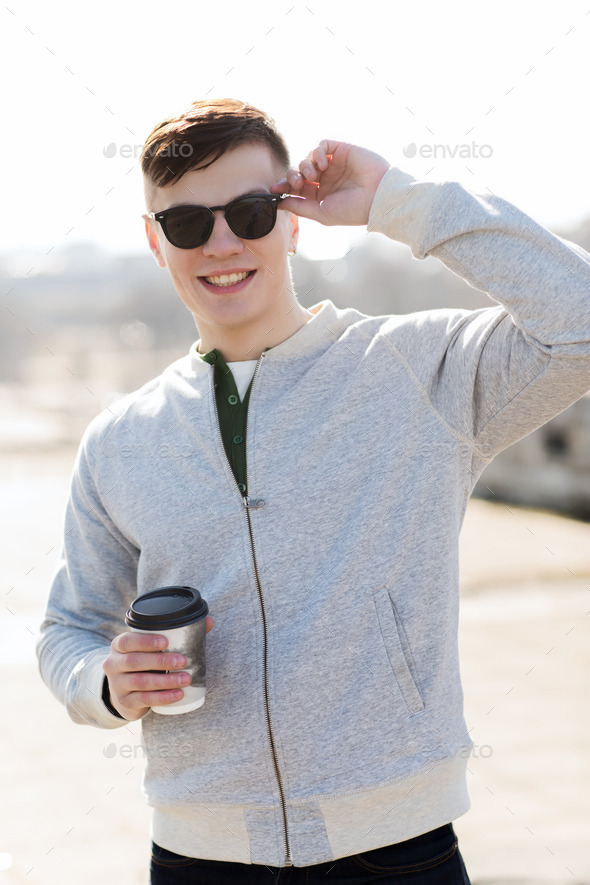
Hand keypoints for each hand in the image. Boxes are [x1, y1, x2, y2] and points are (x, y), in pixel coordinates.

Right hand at [102, 616, 213, 720]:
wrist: (124, 691)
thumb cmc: (145, 662)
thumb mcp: (152, 648)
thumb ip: (178, 634)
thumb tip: (209, 621)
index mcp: (119, 646)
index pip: (127, 641)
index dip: (145, 641)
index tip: (166, 641)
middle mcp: (113, 664)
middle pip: (135, 661)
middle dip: (161, 661)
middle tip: (183, 661)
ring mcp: (117, 685)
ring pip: (141, 682)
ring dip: (166, 681)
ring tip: (186, 679)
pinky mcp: (125, 702)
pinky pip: (144, 700)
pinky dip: (163, 697)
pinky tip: (178, 694)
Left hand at [271, 139, 389, 226]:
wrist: (377, 197)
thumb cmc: (352, 210)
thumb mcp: (321, 213)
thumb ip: (299, 207)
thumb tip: (279, 203)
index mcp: (321, 196)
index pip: (297, 188)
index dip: (284, 186)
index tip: (275, 188)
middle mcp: (326, 179)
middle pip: (298, 171)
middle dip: (292, 175)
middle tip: (297, 182)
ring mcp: (333, 164)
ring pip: (307, 157)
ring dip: (304, 165)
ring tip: (315, 175)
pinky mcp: (341, 150)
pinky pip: (321, 144)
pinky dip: (316, 152)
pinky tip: (323, 164)